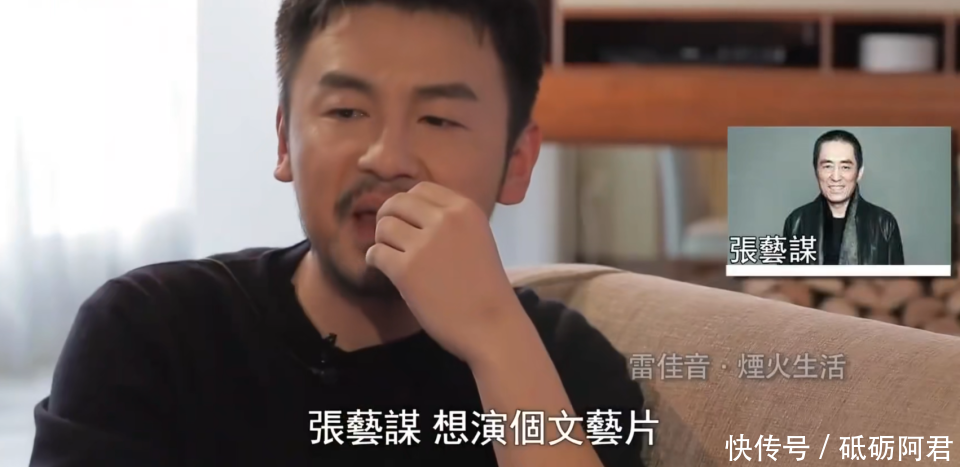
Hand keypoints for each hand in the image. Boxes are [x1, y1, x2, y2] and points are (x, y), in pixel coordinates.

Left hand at [365, 181, 522, 364]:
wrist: (492, 326)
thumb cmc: (485, 288)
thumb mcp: (477, 238)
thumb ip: (450, 222)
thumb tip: (409, 212)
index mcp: (465, 209)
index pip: (421, 189)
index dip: (408, 205)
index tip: (407, 222)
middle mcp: (445, 219)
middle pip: (397, 203)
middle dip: (389, 218)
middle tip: (391, 238)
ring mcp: (424, 244)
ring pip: (383, 226)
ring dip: (382, 241)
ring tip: (393, 257)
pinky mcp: (405, 270)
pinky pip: (375, 253)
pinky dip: (375, 261)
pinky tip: (386, 271)